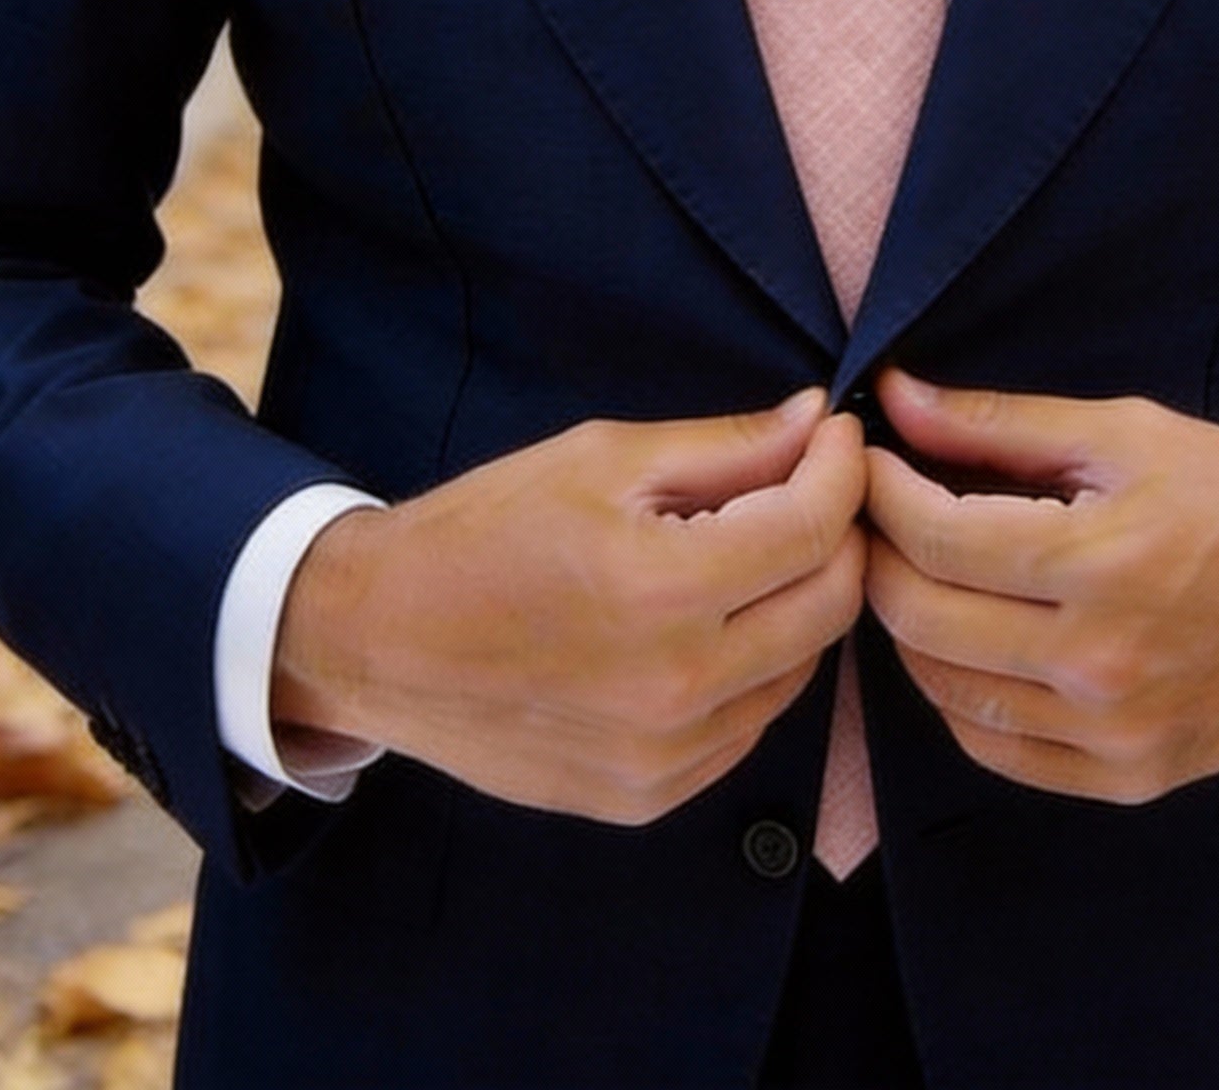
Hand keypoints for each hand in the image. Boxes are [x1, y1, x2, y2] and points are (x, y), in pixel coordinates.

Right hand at [272, 392, 866, 825]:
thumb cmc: (483, 531)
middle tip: (813, 486)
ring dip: (801, 601)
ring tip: (757, 551)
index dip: (842, 469)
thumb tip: (818, 420)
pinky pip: (749, 725)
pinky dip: (756, 667)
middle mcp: (677, 687)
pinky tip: (713, 623)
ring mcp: (666, 757)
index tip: (837, 435)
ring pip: (801, 670)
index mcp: (662, 590)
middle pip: (830, 605)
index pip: (813, 528)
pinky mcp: (648, 797)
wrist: (376, 640)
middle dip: (840, 532)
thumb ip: (724, 446)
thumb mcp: (601, 459)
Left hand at [864, 373, 1218, 804]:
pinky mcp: (1127, 777)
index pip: (935, 536)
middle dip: (878, 554)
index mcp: (1102, 563)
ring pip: (944, 690)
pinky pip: (996, 748)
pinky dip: (957, 696)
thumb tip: (897, 397)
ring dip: (909, 626)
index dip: (881, 491)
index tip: (867, 459)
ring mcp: (1112, 733)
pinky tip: (963, 643)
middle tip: (876, 513)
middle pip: (922, 617)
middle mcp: (1100, 662)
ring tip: (915, 570)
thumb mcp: (1129, 433)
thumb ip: (1001, 423)